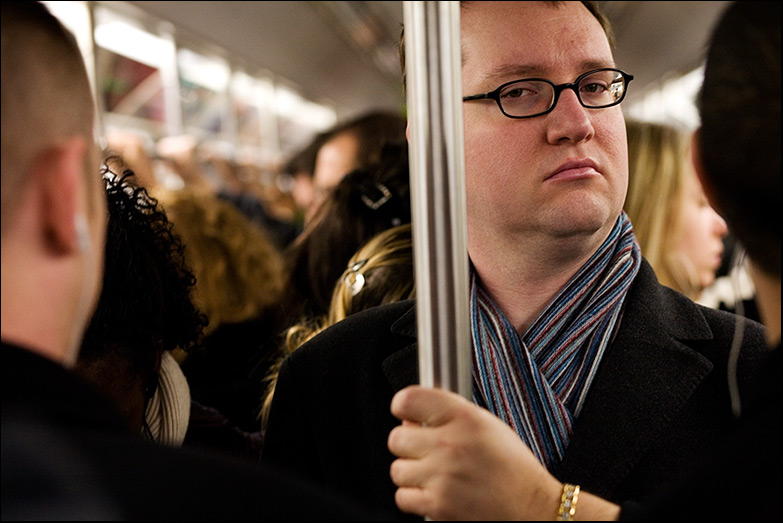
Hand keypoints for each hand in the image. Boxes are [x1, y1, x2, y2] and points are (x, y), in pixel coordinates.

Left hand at [388, 385, 561, 519]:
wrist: (532, 508)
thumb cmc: (513, 469)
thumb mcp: (487, 425)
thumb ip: (449, 415)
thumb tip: (409, 417)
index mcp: (464, 418)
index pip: (409, 399)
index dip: (403, 406)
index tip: (406, 413)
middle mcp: (450, 444)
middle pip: (396, 438)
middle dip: (408, 445)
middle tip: (425, 451)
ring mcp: (442, 476)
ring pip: (397, 470)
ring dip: (411, 474)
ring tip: (434, 475)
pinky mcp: (438, 506)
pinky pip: (403, 497)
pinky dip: (415, 498)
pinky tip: (434, 492)